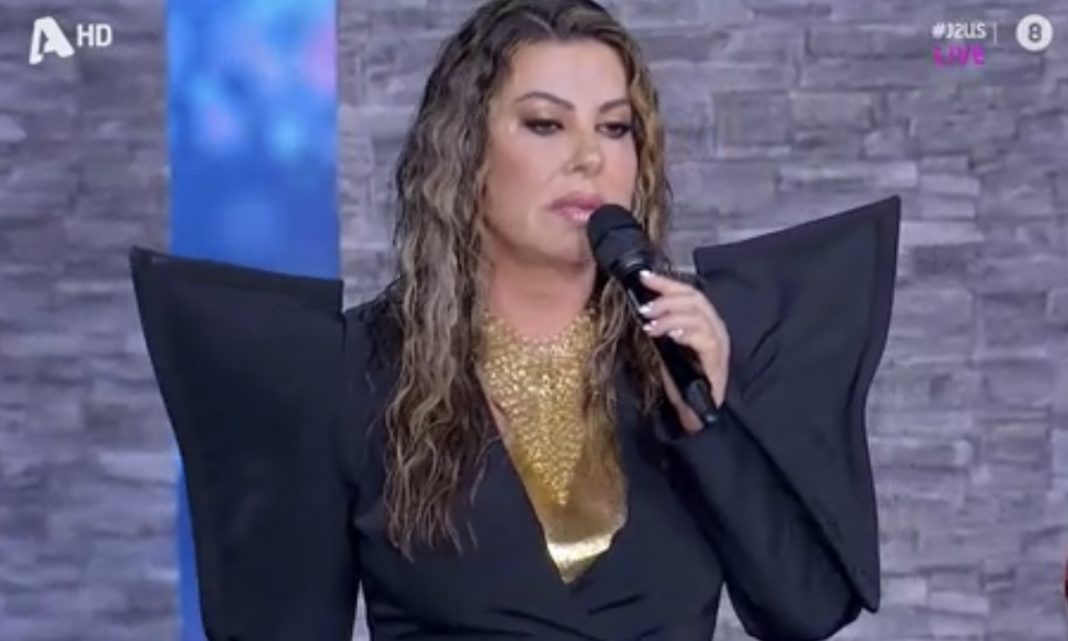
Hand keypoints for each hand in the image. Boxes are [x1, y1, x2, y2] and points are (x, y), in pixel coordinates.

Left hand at [637, 269, 729, 433]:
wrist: (693, 411)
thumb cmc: (680, 378)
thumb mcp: (666, 346)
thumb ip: (661, 325)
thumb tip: (643, 305)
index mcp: (704, 321)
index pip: (688, 292)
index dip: (667, 282)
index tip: (644, 277)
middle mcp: (715, 328)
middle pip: (695, 298)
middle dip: (666, 298)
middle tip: (644, 307)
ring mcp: (719, 344)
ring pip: (698, 316)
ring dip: (670, 316)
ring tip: (650, 324)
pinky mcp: (717, 361)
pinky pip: (705, 339)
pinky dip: (686, 333)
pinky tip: (670, 334)